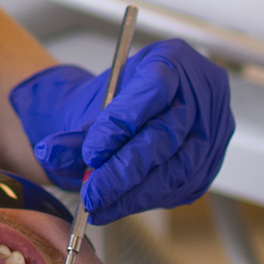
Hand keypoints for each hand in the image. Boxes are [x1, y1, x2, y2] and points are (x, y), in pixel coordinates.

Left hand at [8, 38, 231, 221]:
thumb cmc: (111, 104)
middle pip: (167, 135)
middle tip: (92, 192)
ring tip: (99, 204)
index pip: (153, 89)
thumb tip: (49, 153)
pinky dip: (148, 199)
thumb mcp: (88, 107)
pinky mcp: (212, 159)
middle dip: (125, 169)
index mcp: (172, 59)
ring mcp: (213, 127)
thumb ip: (73, 131)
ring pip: (178, 168)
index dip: (122, 124)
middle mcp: (202, 90)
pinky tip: (120, 204)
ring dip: (134, 193)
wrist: (127, 117)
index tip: (91, 153)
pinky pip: (184, 185)